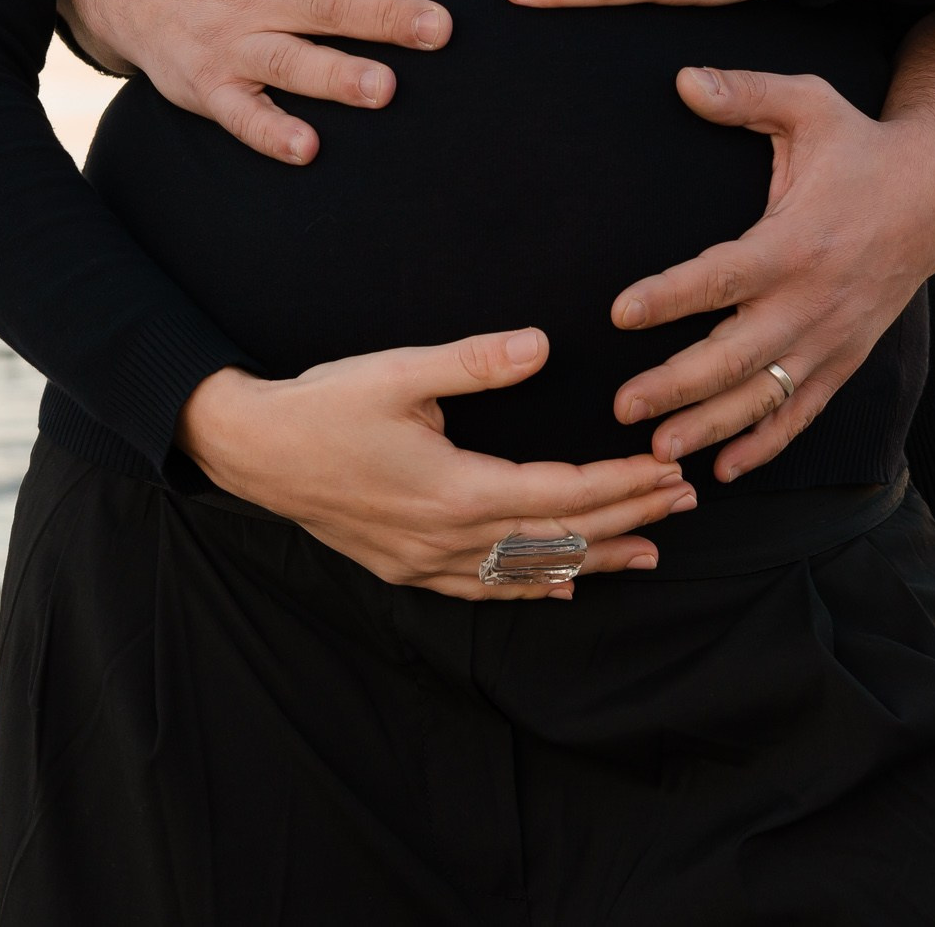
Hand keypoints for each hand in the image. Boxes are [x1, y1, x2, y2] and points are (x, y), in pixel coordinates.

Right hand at [62, 0, 463, 165]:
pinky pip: (241, 114)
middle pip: (327, 2)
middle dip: (385, 15)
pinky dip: (271, 133)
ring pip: (289, 61)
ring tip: (385, 90)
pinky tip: (306, 149)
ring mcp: (230, 43)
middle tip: (443, 28)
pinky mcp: (210, 88)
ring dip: (337, 77)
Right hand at [180, 328, 696, 600]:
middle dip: (627, 519)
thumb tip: (543, 346)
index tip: (669, 472)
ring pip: (527, 571)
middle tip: (684, 504)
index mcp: (454, 489)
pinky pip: (484, 588)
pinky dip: (531, 586)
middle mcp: (446, 538)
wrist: (250, 450)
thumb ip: (476, 361)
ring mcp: (424, 561)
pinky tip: (562, 584)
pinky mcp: (405, 566)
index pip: (562, 493)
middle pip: (557, 536)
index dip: (623, 485)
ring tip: (648, 554)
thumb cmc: (322, 404)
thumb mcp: (399, 370)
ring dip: (591, 558)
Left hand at [609, 15, 934, 480]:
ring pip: (765, 394)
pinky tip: (725, 469)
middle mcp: (811, 298)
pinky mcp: (846, 356)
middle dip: (675, 385)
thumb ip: (745, 93)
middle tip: (620, 407)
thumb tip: (683, 79)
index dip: (670, 296)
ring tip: (659, 451)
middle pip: (734, 354)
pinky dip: (767, 442)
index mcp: (793, 240)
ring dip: (712, 426)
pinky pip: (804, 409)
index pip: (721, 277)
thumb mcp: (809, 104)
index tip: (619, 312)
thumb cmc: (859, 146)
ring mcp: (831, 335)